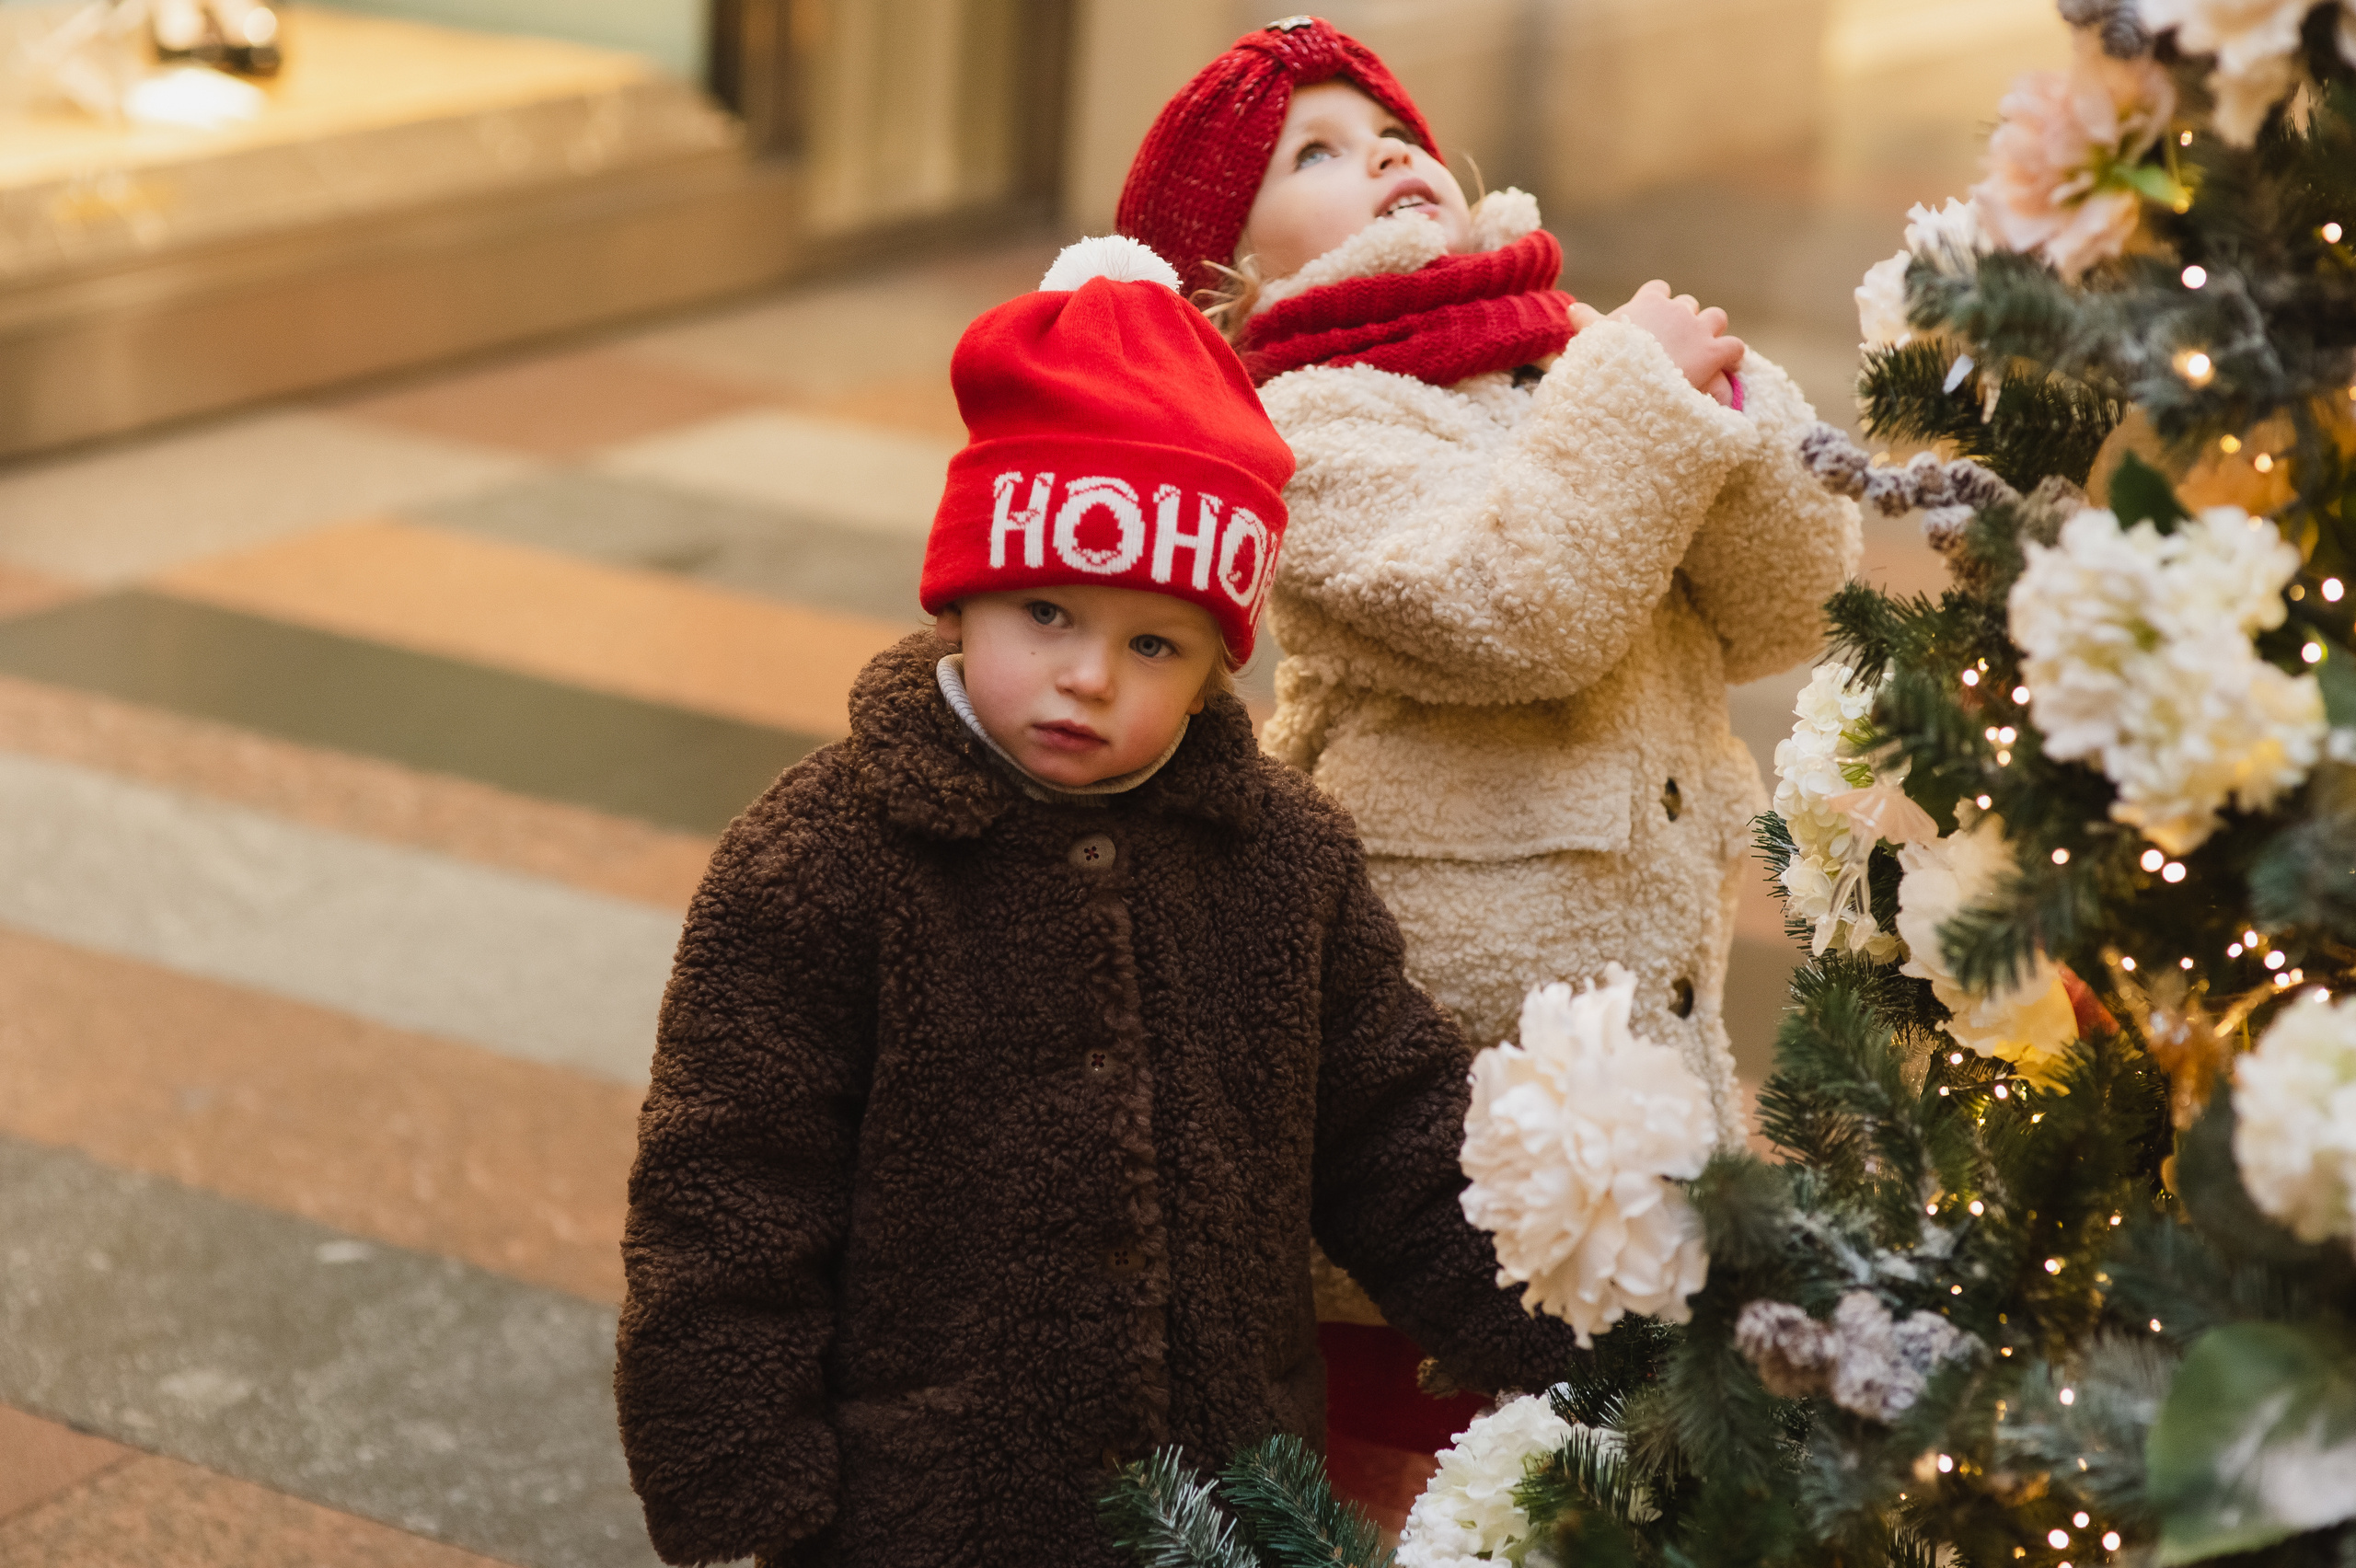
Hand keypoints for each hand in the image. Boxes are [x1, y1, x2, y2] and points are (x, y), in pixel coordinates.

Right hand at [1572, 281, 1743, 404]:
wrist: (1630, 384)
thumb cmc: (1606, 360)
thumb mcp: (1591, 337)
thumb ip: (1585, 320)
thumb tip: (1573, 308)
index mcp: (1647, 301)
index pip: (1658, 289)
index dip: (1658, 303)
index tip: (1654, 319)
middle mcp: (1677, 308)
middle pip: (1688, 304)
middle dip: (1685, 319)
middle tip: (1676, 342)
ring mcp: (1699, 329)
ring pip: (1716, 317)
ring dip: (1711, 330)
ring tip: (1704, 348)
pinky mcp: (1715, 352)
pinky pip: (1734, 346)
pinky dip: (1732, 354)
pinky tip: (1728, 365)